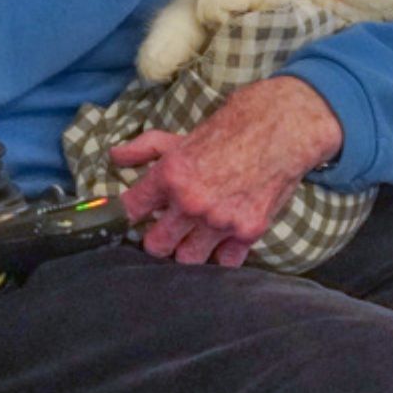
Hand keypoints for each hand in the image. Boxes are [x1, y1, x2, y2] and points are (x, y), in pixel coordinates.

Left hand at [111, 76, 341, 265]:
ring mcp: (220, 220)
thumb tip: (113, 157)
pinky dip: (222, 255)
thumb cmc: (228, 132)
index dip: (126, 217)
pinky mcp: (247, 232)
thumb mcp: (180, 137)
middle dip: (157, 240)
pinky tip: (222, 242)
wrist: (279, 131)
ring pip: (187, 259)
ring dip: (188, 251)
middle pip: (156, 246)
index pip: (131, 210)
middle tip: (165, 232)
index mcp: (170, 175)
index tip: (130, 220)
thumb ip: (143, 148)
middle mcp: (192, 202)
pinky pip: (225, 262)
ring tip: (193, 239)